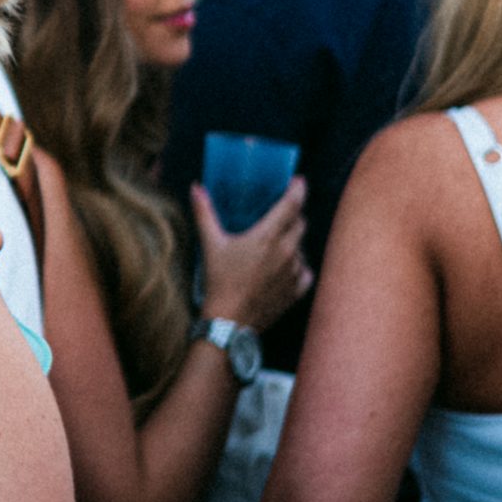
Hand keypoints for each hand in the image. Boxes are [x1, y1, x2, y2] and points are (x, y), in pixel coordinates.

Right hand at [194, 177, 311, 334]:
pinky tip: (283, 267)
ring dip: (292, 241)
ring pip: (302, 246)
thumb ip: (205, 213)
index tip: (298, 180)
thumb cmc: (220, 281)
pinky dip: (297, 265)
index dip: (297, 189)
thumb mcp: (211, 244)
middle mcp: (287, 251)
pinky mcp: (298, 289)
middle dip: (293, 215)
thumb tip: (196, 188)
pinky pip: (305, 269)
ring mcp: (295, 271)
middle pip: (301, 223)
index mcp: (268, 236)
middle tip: (280, 214)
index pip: (292, 205)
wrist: (230, 321)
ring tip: (274, 246)